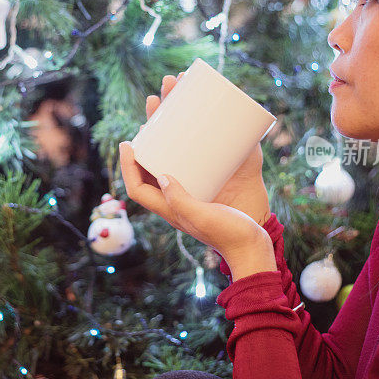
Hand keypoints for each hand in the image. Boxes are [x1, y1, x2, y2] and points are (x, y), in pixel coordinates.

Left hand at [119, 73, 275, 277]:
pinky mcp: (223, 171)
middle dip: (154, 124)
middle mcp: (182, 189)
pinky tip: (207, 104)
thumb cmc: (230, 236)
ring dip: (178, 116)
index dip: (128, 164)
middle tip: (156, 98)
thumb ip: (181, 202)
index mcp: (170, 205)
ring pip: (183, 143)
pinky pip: (209, 144)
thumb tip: (163, 175)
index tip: (127, 142)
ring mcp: (202, 179)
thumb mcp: (203, 220)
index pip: (139, 184)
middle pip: (160, 154)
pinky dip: (206, 123)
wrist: (260, 243)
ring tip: (177, 87)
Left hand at [119, 143, 275, 278]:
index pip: (136, 189)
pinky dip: (178, 159)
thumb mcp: (203, 217)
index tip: (127, 143)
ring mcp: (187, 201)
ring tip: (159, 133)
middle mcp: (174, 205)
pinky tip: (188, 147)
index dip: (127, 166)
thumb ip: (181, 201)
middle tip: (142, 131)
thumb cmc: (230, 235)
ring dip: (156, 155)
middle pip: (146, 179)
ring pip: (162, 176)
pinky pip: (182, 175)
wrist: (252, 248)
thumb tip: (161, 177)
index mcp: (169, 211)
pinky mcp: (202, 197)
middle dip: (139, 155)